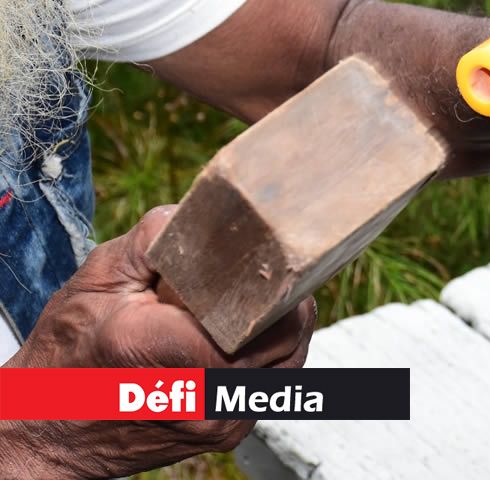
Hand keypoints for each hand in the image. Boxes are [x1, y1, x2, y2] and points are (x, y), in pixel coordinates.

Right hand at [0, 206, 315, 478]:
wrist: (49, 429)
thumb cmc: (69, 353)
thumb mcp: (100, 280)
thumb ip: (156, 239)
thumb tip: (205, 211)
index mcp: (162, 352)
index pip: (256, 318)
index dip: (270, 286)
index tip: (267, 261)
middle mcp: (199, 397)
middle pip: (283, 337)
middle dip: (280, 300)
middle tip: (265, 274)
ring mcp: (218, 422)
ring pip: (287, 361)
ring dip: (281, 326)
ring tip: (257, 301)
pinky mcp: (228, 432)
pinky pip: (274, 382)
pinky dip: (270, 352)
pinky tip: (249, 332)